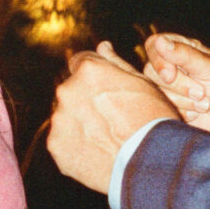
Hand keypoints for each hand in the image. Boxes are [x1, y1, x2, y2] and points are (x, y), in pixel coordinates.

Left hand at [47, 40, 179, 192]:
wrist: (151, 163)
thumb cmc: (153, 119)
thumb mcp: (143, 83)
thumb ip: (116, 63)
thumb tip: (102, 46)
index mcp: (89, 70)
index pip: (81, 62)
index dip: (95, 75)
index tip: (107, 89)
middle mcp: (67, 91)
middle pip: (72, 90)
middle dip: (86, 100)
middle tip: (112, 119)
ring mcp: (60, 120)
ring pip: (67, 117)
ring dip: (81, 124)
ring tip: (107, 140)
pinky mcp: (56, 147)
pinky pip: (64, 142)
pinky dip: (77, 147)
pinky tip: (99, 154)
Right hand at [143, 33, 209, 130]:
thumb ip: (184, 55)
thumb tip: (159, 41)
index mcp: (182, 49)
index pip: (153, 45)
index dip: (159, 61)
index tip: (170, 76)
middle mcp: (171, 66)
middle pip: (151, 71)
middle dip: (178, 86)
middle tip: (201, 93)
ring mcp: (169, 87)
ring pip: (156, 92)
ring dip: (183, 101)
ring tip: (205, 103)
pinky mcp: (169, 107)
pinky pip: (161, 109)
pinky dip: (181, 113)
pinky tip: (197, 113)